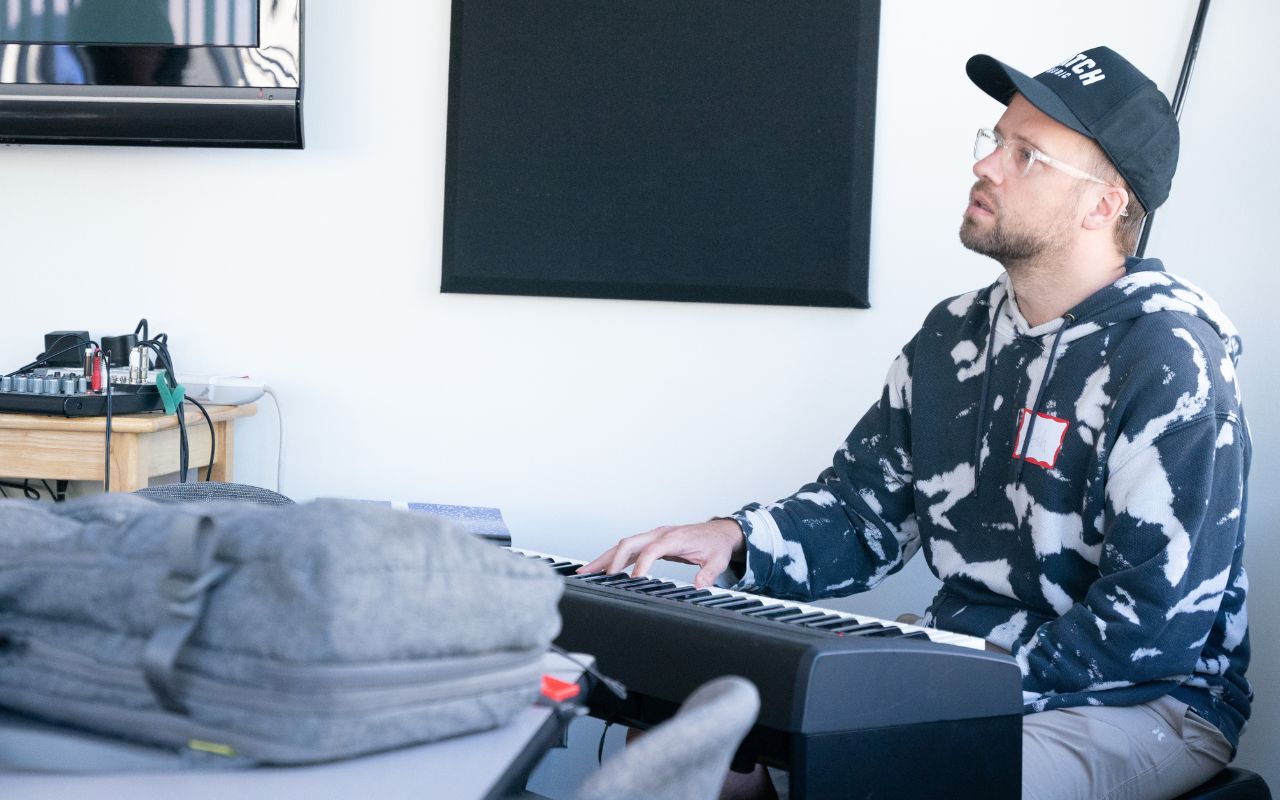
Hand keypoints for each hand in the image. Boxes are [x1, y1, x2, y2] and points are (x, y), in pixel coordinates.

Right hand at [577, 518, 745, 587]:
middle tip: (596, 575)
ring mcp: (652, 537)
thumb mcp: (717, 560)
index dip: (641, 564)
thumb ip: (709, 572)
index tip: (633, 580)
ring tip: (586, 572)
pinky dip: (613, 559)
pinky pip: (627, 550)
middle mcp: (659, 534)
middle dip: (611, 558)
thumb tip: (700, 585)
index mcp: (673, 538)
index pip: (652, 549)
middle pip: (628, 543)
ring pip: (623, 545)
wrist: (718, 533)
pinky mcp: (650, 543)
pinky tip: (601, 570)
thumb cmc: (715, 545)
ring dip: (604, 558)